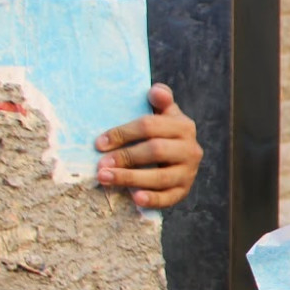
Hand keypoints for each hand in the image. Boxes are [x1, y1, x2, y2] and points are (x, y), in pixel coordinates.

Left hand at [96, 83, 201, 207]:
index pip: (150, 126)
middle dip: (125, 157)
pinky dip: (152, 199)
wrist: (178, 157)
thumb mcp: (163, 114)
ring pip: (160, 176)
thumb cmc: (161, 133)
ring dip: (130, 178)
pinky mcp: (183, 191)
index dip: (123, 133)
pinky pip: (169, 197)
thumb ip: (161, 101)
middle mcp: (190, 149)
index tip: (99, 142)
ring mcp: (188, 172)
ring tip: (105, 178)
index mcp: (184, 126)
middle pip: (155, 151)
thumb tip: (156, 91)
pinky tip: (135, 199)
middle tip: (100, 164)